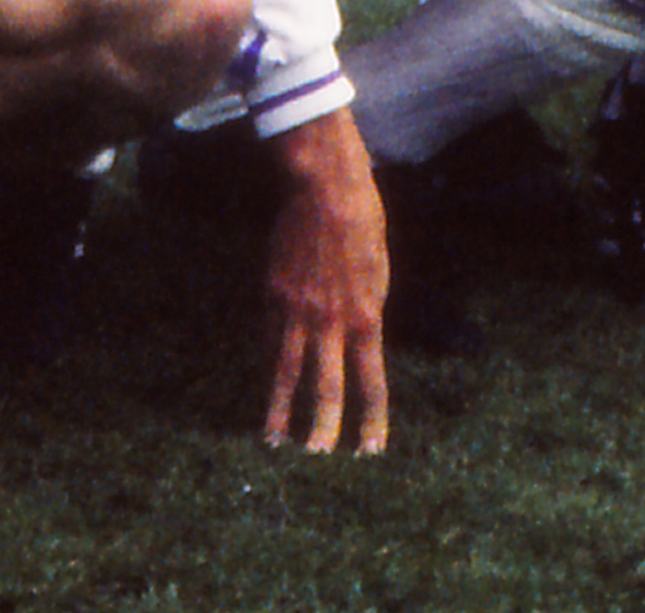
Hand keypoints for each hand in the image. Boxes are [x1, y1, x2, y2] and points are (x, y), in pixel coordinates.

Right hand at [260, 116, 388, 453]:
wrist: (323, 186)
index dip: (372, 419)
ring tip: (272, 439)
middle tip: (316, 457)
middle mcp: (330, 321)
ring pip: (285, 371)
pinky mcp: (270, 294)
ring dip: (279, 409)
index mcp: (365, 316)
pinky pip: (269, 338)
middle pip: (326, 387)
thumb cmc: (362, 224)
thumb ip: (366, 312)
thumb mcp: (379, 272)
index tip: (370, 451)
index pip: (370, 381)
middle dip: (322, 428)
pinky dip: (268, 364)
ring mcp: (295, 309)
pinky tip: (266, 384)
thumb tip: (357, 344)